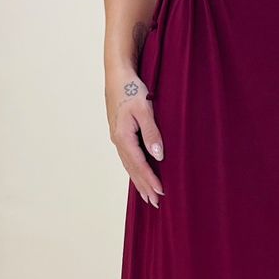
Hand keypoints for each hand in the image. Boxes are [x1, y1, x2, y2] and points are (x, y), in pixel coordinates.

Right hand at [109, 72, 164, 206]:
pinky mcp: (120, 133)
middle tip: (155, 203)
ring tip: (147, 195)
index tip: (161, 192)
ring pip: (129, 165)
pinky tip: (138, 174)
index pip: (139, 164)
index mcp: (123, 137)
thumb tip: (158, 156)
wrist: (117, 75)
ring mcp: (117, 138)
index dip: (150, 179)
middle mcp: (118, 141)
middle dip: (144, 186)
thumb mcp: (144, 109)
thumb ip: (152, 133)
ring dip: (138, 181)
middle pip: (132, 169)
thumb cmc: (131, 89)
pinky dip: (134, 169)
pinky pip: (128, 157)